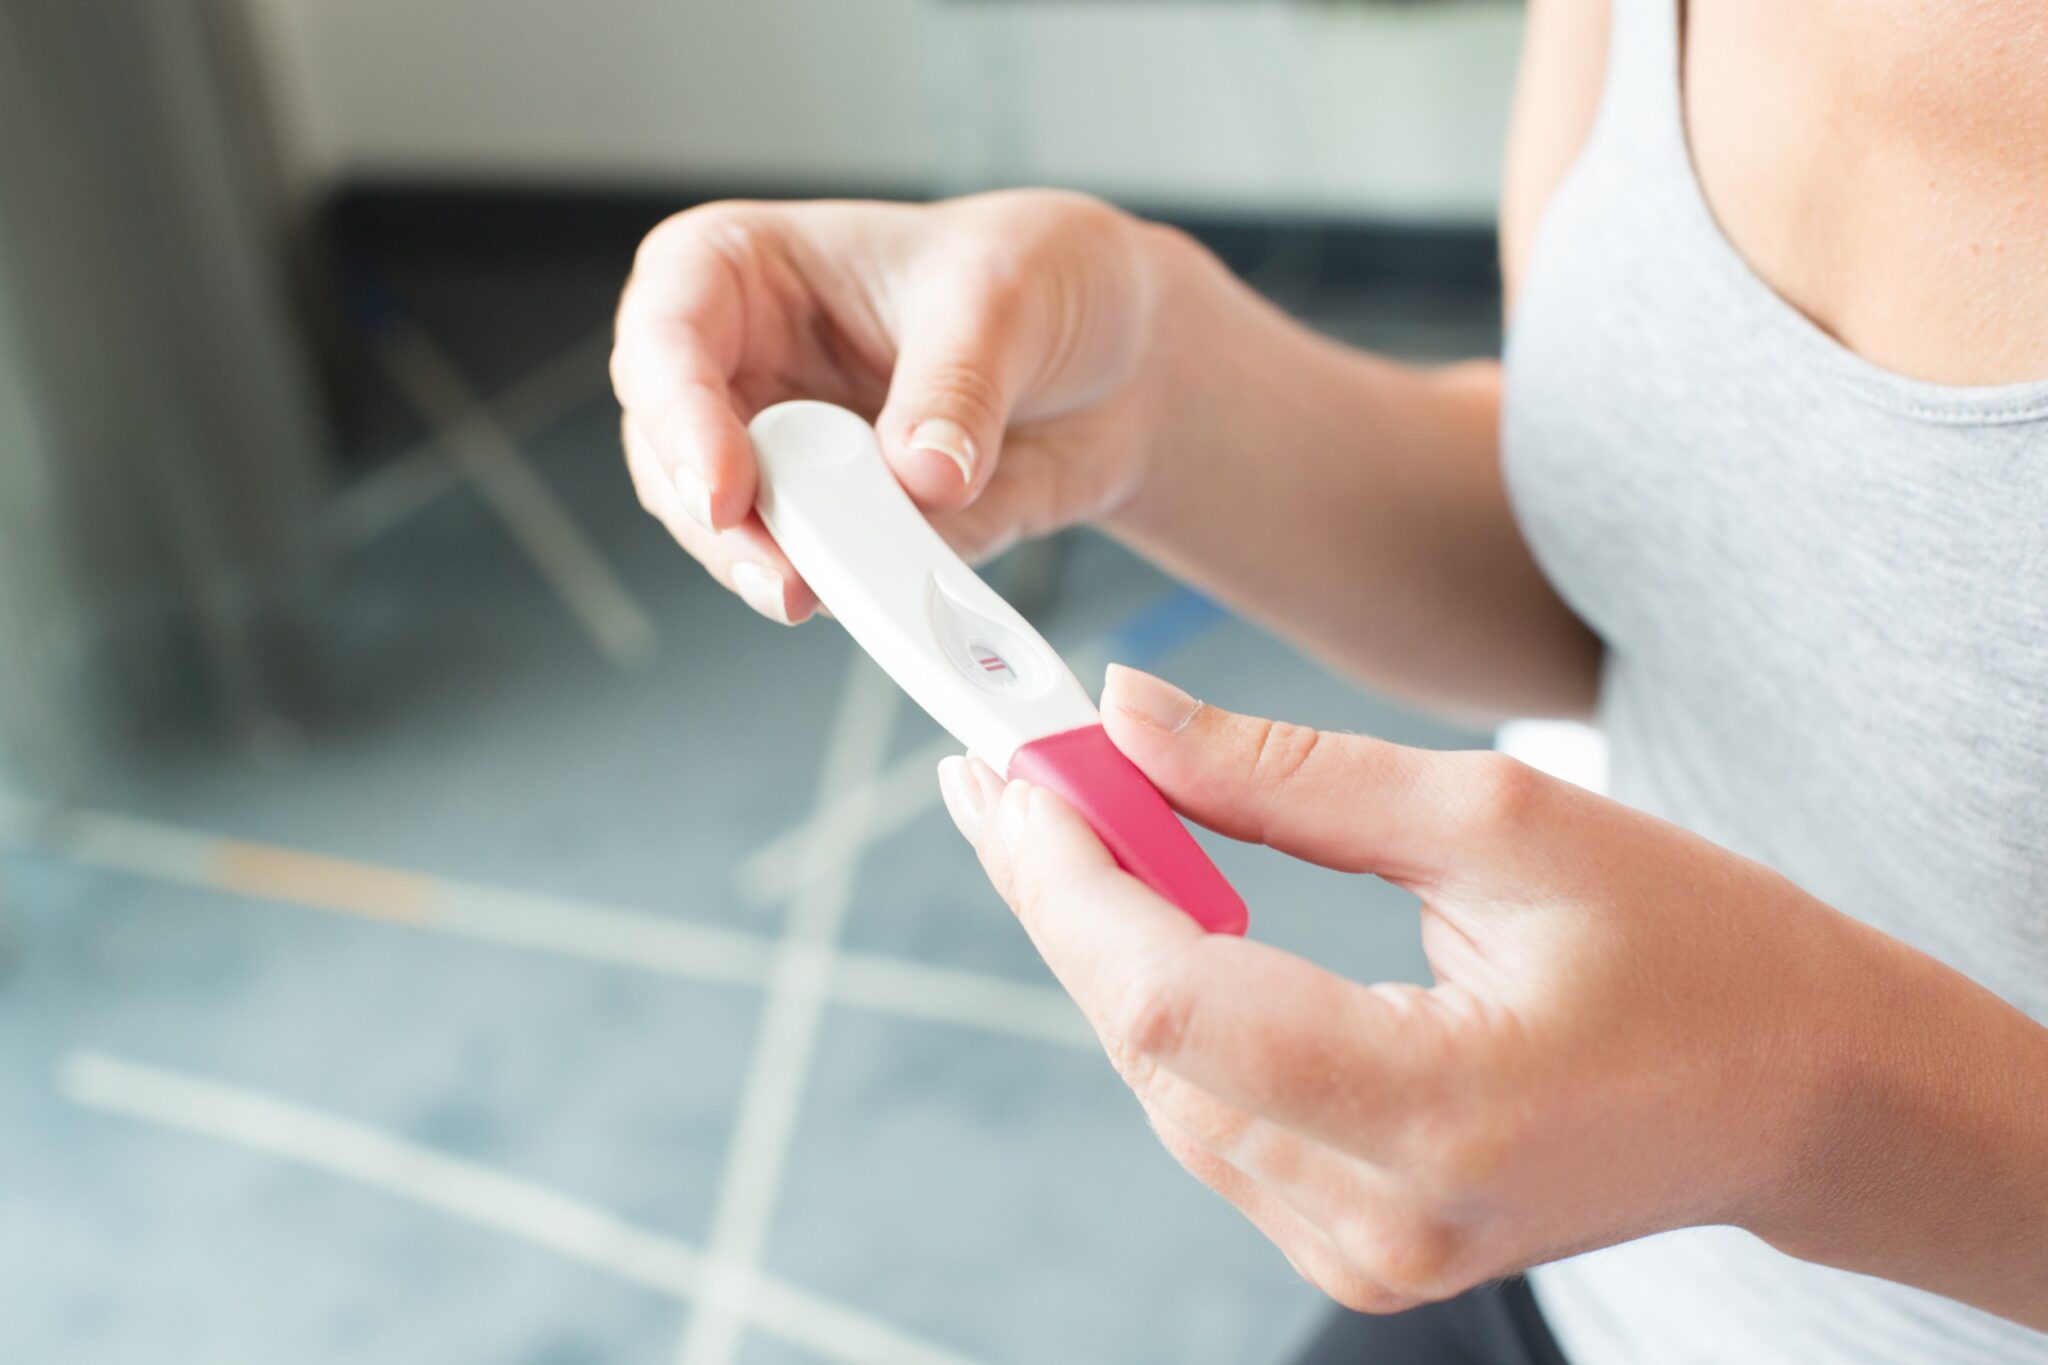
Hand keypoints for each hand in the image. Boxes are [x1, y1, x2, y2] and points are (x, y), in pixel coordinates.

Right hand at [611, 191, 1175, 623]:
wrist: (1119, 364)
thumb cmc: (1040, 279)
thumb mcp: (1007, 298)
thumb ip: (958, 384)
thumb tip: (920, 473)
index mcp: (741, 269)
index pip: (667, 333)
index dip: (679, 415)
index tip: (729, 488)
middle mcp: (740, 370)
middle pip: (672, 459)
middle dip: (725, 528)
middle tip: (791, 579)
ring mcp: (781, 460)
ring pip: (728, 537)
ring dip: (784, 575)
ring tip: (859, 596)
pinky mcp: (834, 532)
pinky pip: (818, 579)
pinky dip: (854, 603)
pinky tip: (903, 609)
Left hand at [935, 666, 1916, 1312]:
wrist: (1806, 1094)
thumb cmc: (1699, 948)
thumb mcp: (1500, 820)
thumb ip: (1289, 776)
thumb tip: (1129, 713)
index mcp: (1438, 1108)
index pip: (1171, 997)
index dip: (1068, 875)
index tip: (1016, 767)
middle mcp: (1385, 1214)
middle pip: (1145, 1043)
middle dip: (1061, 896)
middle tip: (1013, 773)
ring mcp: (1367, 1252)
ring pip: (1163, 1085)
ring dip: (1103, 948)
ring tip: (1064, 822)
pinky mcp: (1359, 1246)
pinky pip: (1213, 1118)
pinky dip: (1168, 1009)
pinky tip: (1147, 915)